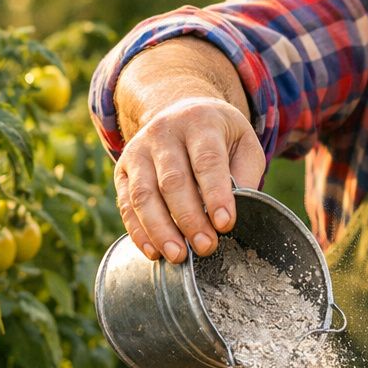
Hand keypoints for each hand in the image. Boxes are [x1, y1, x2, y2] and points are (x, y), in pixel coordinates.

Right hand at [113, 95, 265, 262]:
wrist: (181, 111)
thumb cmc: (220, 137)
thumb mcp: (243, 143)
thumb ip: (245, 175)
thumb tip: (231, 214)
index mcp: (200, 122)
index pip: (207, 161)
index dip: (216, 195)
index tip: (225, 224)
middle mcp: (164, 132)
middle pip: (173, 181)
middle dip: (189, 219)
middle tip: (206, 247)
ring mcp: (138, 150)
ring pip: (144, 195)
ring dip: (160, 230)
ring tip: (178, 256)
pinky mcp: (122, 169)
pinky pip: (126, 203)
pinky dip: (138, 231)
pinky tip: (152, 251)